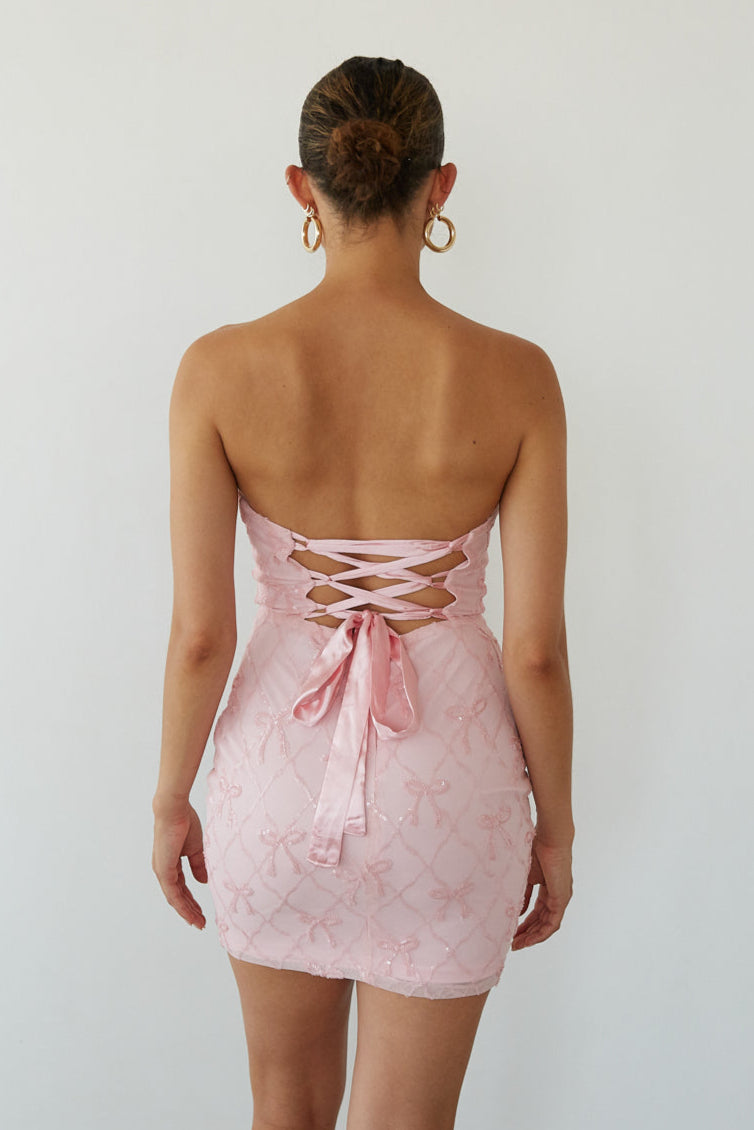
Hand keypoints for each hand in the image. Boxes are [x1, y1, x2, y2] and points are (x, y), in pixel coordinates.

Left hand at [152, 801, 207, 928]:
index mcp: (171, 863)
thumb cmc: (185, 822)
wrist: (174, 810)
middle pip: (178, 896)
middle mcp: (164, 870)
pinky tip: (191, 915)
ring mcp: (162, 871)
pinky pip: (173, 894)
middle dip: (190, 909)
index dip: (191, 899)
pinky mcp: (164, 871)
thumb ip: (199, 865)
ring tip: (199, 923)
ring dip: (187, 912)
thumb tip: (203, 881)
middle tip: (201, 922)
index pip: (181, 886)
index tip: (201, 911)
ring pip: (175, 898)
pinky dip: (182, 906)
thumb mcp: (196, 848)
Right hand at [511, 831, 572, 949]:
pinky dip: (541, 933)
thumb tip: (518, 911)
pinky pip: (552, 923)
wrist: (550, 839)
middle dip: (527, 933)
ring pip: (547, 925)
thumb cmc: (537, 849)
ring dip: (533, 936)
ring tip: (518, 944)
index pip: (537, 912)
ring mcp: (561, 899)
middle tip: (513, 943)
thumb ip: (523, 893)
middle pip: (542, 921)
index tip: (513, 931)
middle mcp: (557, 897)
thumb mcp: (526, 875)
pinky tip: (530, 939)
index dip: (525, 923)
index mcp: (549, 889)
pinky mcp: (562, 899)